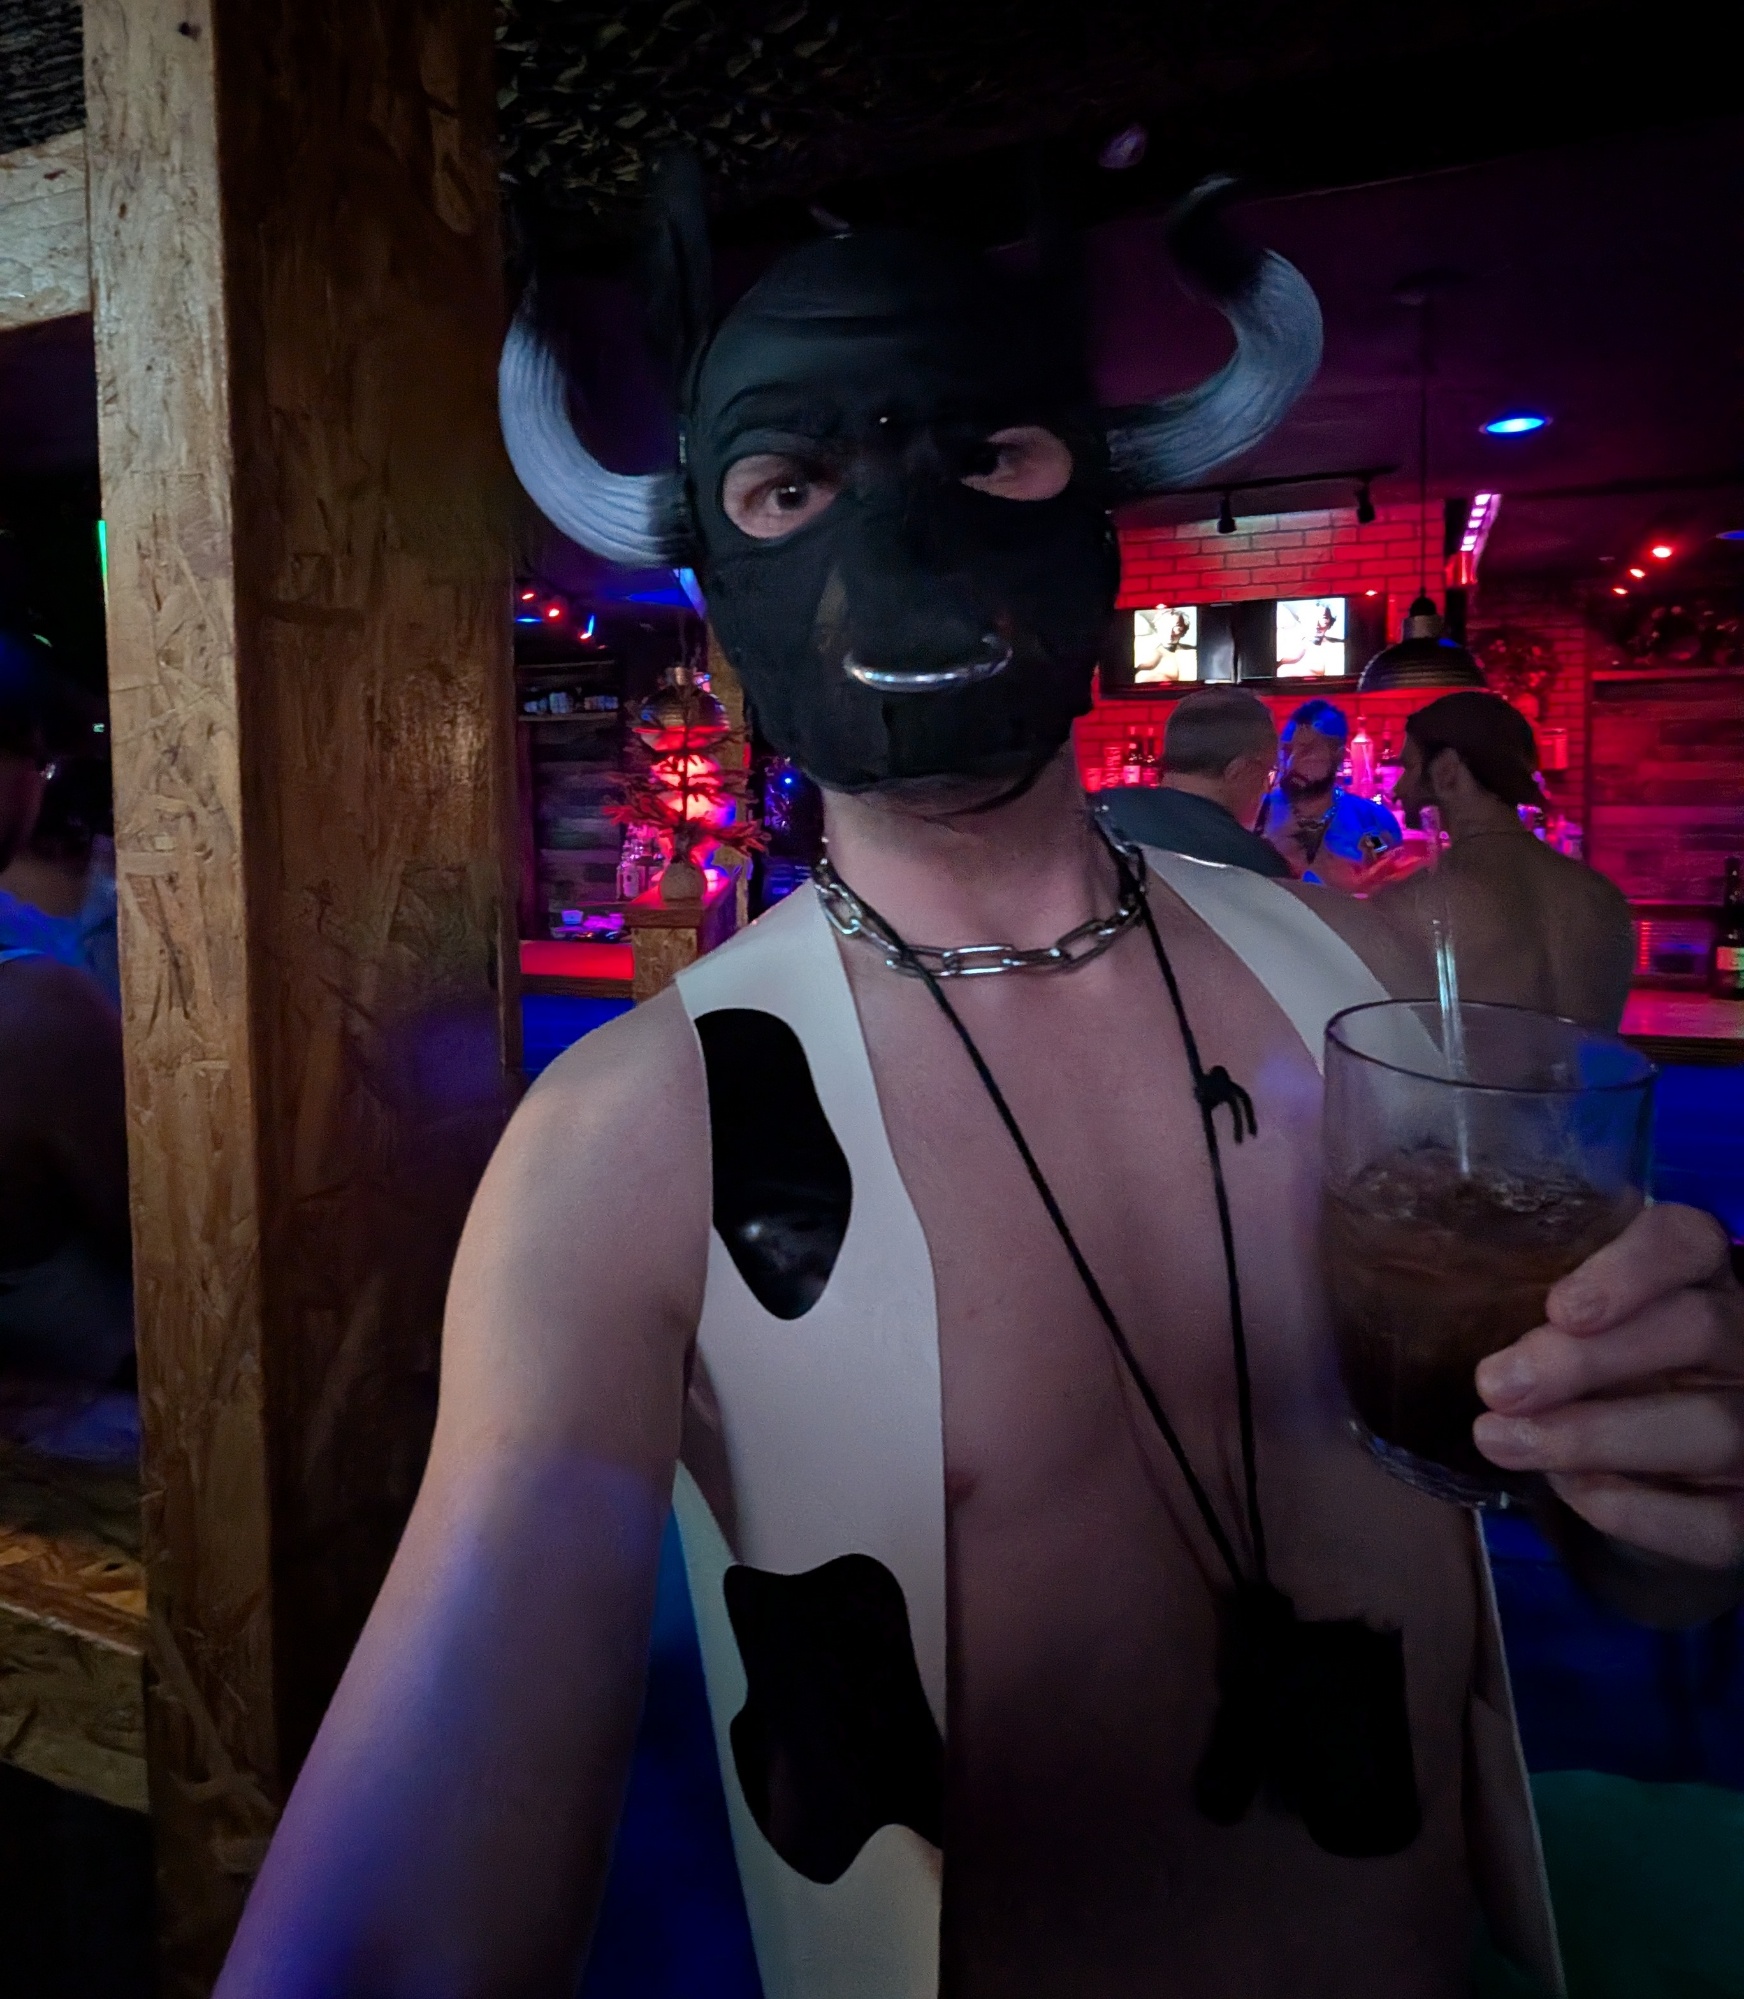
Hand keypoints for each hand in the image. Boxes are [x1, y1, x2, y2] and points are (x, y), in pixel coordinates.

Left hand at [1473, 1203, 1743, 1571]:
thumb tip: (1447, 1298)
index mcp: (1701, 1276)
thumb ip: (1544, 1305)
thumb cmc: (1602, 1368)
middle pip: (1694, 1328)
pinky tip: (1570, 1490)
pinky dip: (1636, 1506)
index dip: (1631, 1268)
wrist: (1668, 1471)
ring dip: (1592, 1435)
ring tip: (1498, 1439)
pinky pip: (1713, 1516)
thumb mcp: (1579, 1321)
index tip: (1560, 1307)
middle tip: (1496, 1384)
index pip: (1686, 1240)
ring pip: (1709, 1424)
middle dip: (1587, 1360)